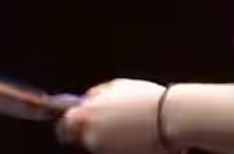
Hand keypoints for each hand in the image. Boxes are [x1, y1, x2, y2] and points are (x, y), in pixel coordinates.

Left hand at [54, 78, 169, 153]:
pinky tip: (136, 136)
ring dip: (108, 138)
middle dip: (89, 133)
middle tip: (107, 127)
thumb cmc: (144, 98)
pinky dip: (120, 145)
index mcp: (86, 114)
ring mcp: (104, 151)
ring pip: (100, 145)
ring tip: (130, 127)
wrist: (169, 118)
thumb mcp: (116, 86)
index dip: (69, 125)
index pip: (65, 125)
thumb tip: (87, 99)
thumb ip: (97, 94)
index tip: (74, 126)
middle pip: (82, 138)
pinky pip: (113, 150)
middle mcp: (91, 136)